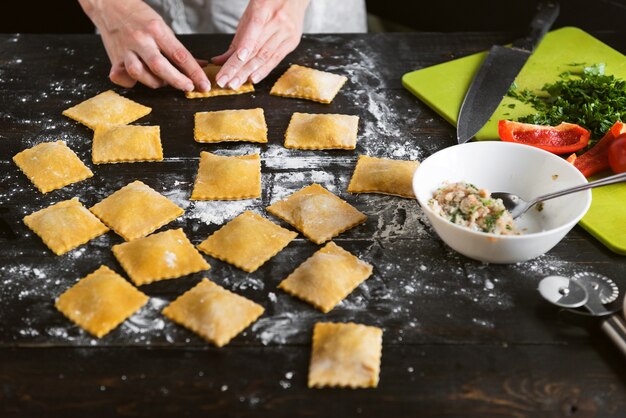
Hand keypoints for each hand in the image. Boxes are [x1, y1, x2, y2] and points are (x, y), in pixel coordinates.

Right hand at [78, 0, 209, 91]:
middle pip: (159, 66)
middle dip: (177, 80)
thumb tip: (200, 65)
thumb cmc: (139, 16)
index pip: (179, 54)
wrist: (109, 4)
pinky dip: (132, 82)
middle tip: (188, 87)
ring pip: (140, 74)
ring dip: (155, 82)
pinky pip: (122, 77)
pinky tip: (139, 78)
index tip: (204, 84)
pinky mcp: (114, 58)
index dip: (194, 72)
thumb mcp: (162, 26)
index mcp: (156, 29)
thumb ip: (178, 49)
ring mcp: (125, 49)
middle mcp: (140, 39)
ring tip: (163, 80)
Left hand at [211, 0, 309, 88]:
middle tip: (226, 82)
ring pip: (265, 57)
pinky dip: (263, 70)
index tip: (234, 63)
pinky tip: (253, 79)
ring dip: (249, 73)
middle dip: (239, 68)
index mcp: (263, 9)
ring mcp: (287, 32)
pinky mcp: (292, 42)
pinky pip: (276, 59)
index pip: (252, 32)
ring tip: (235, 84)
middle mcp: (277, 21)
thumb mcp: (249, 15)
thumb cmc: (267, 4)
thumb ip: (237, 39)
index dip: (244, 48)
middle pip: (256, 49)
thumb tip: (220, 60)